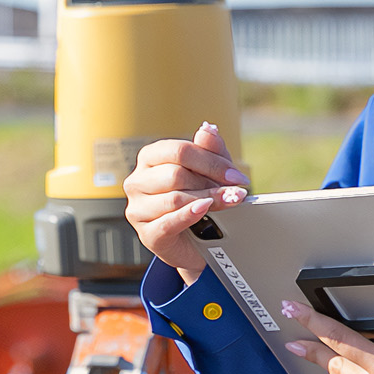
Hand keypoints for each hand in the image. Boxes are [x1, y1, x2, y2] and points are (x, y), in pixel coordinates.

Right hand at [123, 121, 249, 281]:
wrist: (198, 244)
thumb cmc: (198, 201)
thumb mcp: (209, 172)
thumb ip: (209, 149)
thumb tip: (208, 128)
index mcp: (150, 158)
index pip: (179, 151)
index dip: (211, 162)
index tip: (235, 174)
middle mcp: (137, 181)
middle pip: (176, 174)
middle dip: (211, 181)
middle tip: (235, 190)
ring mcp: (137, 209)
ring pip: (174, 198)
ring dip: (207, 198)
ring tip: (229, 200)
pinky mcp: (146, 234)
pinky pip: (168, 222)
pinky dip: (190, 214)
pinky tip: (205, 209)